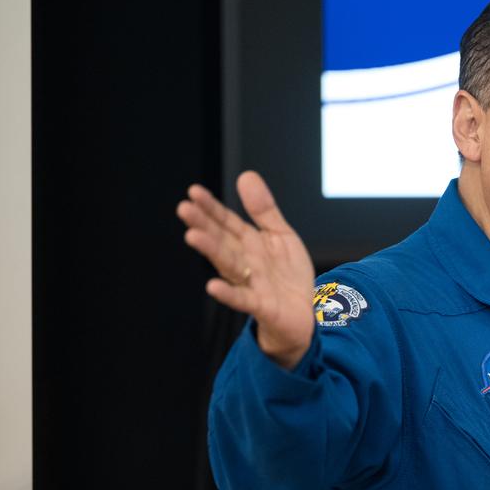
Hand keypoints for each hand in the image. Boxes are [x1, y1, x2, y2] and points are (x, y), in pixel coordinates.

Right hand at [177, 171, 316, 368]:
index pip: (226, 222)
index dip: (211, 207)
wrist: (305, 313)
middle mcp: (245, 262)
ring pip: (228, 266)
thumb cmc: (287, 275)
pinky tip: (212, 287)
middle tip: (184, 209)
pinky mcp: (262, 306)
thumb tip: (246, 175)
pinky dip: (229, 294)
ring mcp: (251, 284)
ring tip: (193, 236)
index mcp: (248, 243)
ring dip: (211, 252)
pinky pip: (244, 299)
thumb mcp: (280, 236)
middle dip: (203, 225)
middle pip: (221, 241)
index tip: (194, 191)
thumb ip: (264, 210)